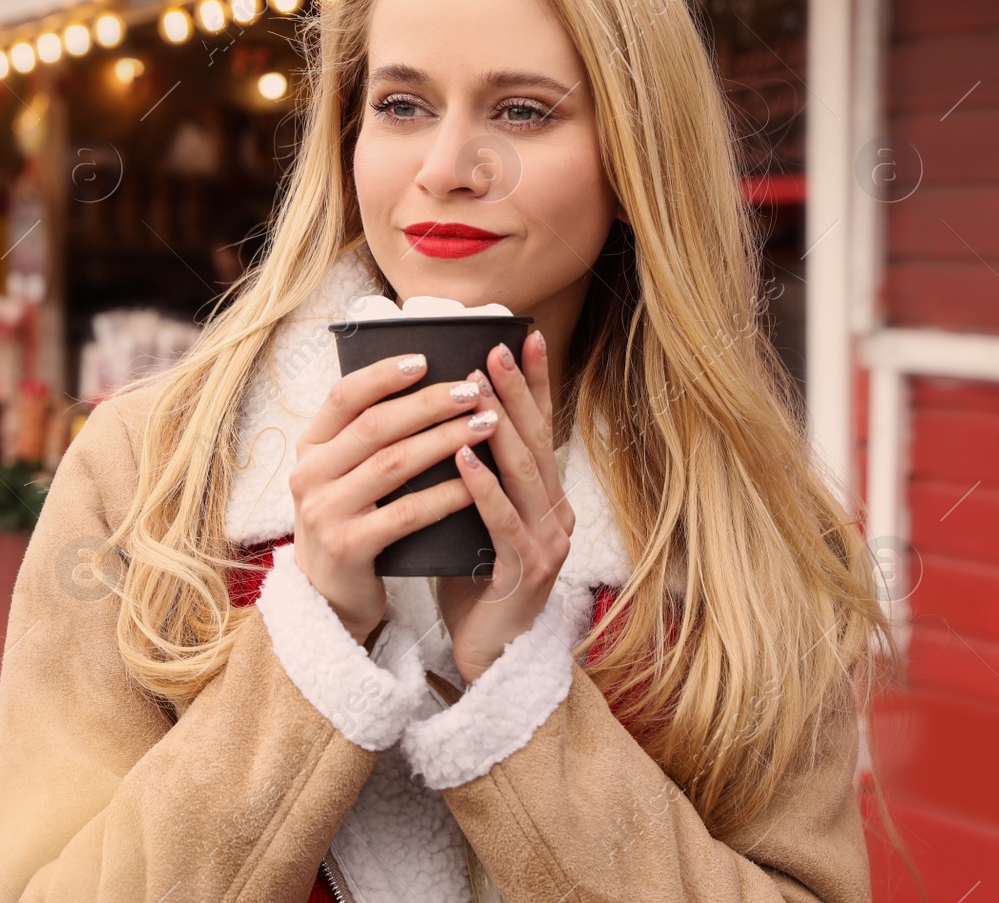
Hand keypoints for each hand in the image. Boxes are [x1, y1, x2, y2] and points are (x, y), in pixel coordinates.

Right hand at [289, 353, 498, 645]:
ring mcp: (324, 513)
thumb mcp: (341, 475)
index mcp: (310, 448)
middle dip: (429, 403)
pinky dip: (444, 494)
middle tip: (474, 390)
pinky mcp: (348, 548)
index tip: (426, 359)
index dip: (383, 374)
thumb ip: (366, 437)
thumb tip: (424, 381)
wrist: (328, 596)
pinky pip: (406, 514)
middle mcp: (310, 476)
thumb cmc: (350, 522)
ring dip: (445, 440)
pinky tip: (475, 481)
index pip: (343, 396)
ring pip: (393, 464)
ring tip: (485, 424)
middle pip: (375, 426)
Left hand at [437, 329, 575, 685]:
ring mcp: (547, 543)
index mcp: (545, 500)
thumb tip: (443, 425)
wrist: (489, 659)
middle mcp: (555, 514)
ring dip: (499, 426)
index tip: (522, 338)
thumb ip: (472, 481)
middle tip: (495, 348)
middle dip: (515, 391)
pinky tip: (462, 457)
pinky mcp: (528, 572)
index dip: (533, 384)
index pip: (541, 430)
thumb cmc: (474, 586)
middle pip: (537, 442)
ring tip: (474, 388)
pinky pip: (503, 521)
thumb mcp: (474, 523)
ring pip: (524, 474)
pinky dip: (483, 485)